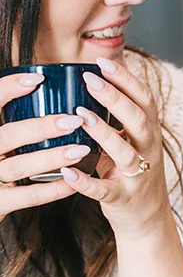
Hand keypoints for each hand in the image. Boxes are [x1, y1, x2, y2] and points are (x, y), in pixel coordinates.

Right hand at [0, 71, 86, 215]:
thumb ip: (10, 123)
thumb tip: (38, 86)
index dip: (9, 89)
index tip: (38, 80)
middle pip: (8, 136)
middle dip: (41, 127)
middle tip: (74, 120)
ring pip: (19, 166)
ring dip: (52, 158)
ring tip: (80, 150)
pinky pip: (28, 196)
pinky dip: (52, 189)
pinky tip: (73, 181)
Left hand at [58, 57, 172, 242]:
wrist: (148, 219)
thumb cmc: (134, 174)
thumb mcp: (135, 142)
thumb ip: (121, 117)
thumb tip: (100, 78)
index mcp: (149, 135)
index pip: (145, 101)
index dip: (127, 80)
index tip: (103, 62)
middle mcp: (148, 153)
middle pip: (139, 121)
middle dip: (116, 99)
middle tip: (91, 80)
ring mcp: (137, 177)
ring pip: (125, 153)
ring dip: (104, 134)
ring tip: (80, 117)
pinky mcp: (123, 198)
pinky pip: (104, 190)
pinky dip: (85, 182)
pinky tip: (68, 171)